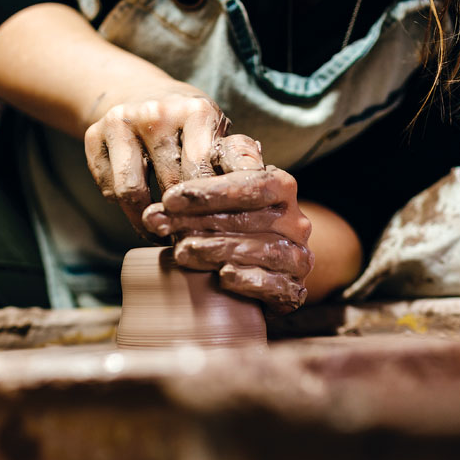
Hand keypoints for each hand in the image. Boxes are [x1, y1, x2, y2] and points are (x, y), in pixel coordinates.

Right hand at [83, 82, 232, 235]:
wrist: (137, 92)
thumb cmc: (188, 124)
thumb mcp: (217, 132)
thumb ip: (236, 159)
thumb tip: (259, 185)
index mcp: (196, 110)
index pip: (201, 172)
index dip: (206, 209)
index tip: (211, 232)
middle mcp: (156, 112)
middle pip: (169, 186)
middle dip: (180, 219)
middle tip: (188, 241)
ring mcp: (120, 122)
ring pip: (131, 193)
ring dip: (147, 221)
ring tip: (161, 232)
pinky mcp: (93, 136)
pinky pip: (109, 189)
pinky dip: (124, 206)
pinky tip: (140, 208)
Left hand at [143, 135, 313, 313]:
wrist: (261, 258)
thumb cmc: (231, 211)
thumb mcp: (221, 181)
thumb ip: (207, 169)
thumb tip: (181, 184)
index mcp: (282, 187)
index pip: (252, 184)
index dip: (211, 191)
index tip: (170, 198)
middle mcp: (296, 221)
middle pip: (252, 219)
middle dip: (201, 222)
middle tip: (161, 226)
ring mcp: (298, 257)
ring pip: (265, 251)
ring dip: (219, 250)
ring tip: (181, 251)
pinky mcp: (294, 290)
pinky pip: (279, 286)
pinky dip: (252, 281)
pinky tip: (224, 277)